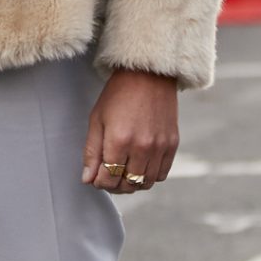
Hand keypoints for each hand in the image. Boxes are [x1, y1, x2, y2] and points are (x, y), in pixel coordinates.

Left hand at [84, 69, 179, 193]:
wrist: (148, 75)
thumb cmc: (119, 94)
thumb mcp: (97, 120)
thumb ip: (92, 152)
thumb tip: (88, 179)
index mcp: (119, 140)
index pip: (108, 179)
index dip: (99, 182)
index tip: (96, 177)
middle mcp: (142, 147)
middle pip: (128, 185)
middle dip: (114, 186)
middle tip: (108, 177)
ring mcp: (159, 146)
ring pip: (146, 183)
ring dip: (133, 184)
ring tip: (124, 173)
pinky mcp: (172, 144)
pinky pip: (162, 173)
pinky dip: (150, 176)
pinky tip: (140, 166)